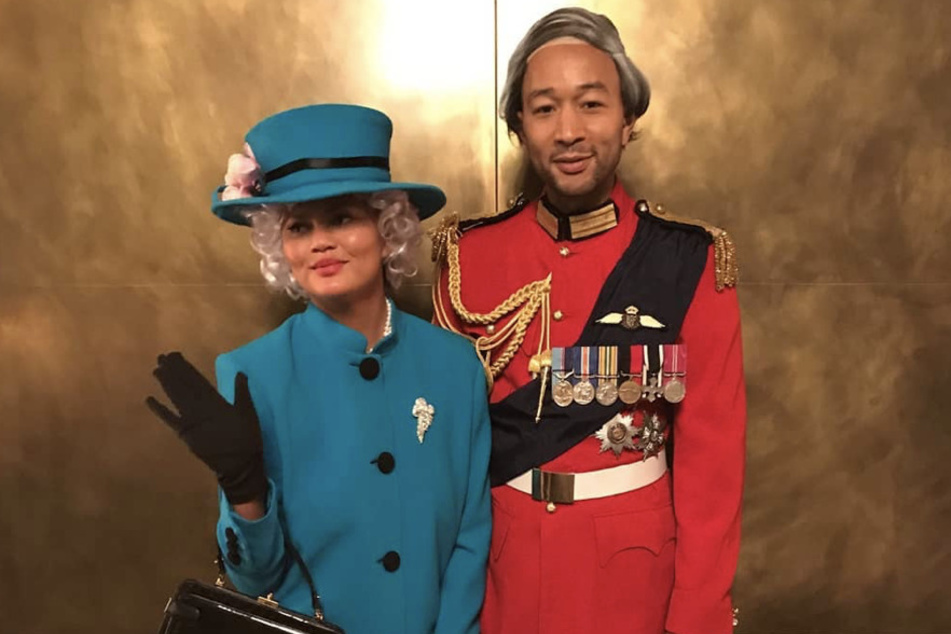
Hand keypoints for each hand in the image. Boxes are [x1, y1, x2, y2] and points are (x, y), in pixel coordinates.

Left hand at [146, 352, 266, 504]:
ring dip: (165, 384)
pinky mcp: (185, 435)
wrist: (239, 466)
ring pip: (175, 398)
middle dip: (172, 371)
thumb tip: (240, 373)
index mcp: (214, 402)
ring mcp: (189, 422)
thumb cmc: (247, 438)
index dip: (184, 367)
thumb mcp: (249, 412)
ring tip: (156, 370)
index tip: (174, 355)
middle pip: (183, 386)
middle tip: (161, 357)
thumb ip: (242, 392)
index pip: (196, 379)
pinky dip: (159, 410)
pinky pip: (169, 420)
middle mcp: (198, 409)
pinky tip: (149, 399)